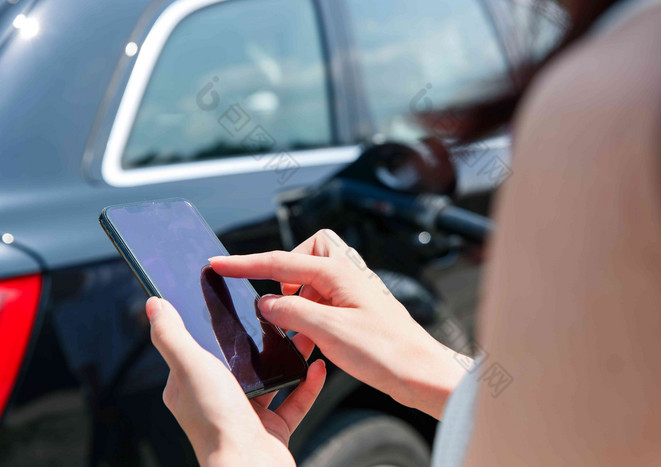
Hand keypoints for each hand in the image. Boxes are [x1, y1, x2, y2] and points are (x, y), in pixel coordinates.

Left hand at [145, 297, 325, 466]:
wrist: (250, 466)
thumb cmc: (216, 422)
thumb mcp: (190, 367)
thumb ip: (172, 335)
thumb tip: (153, 305)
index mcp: (191, 386)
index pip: (200, 346)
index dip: (216, 324)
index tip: (235, 302)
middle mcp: (217, 401)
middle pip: (242, 360)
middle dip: (262, 337)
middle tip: (279, 315)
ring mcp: (246, 414)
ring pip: (271, 377)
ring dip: (287, 356)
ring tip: (302, 335)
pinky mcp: (272, 428)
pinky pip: (294, 400)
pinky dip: (307, 383)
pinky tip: (315, 366)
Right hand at [209, 229, 467, 418]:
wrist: (419, 372)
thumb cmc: (386, 350)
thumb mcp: (328, 330)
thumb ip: (291, 311)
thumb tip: (265, 303)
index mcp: (337, 272)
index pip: (280, 262)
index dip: (245, 263)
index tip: (218, 263)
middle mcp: (345, 276)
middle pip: (303, 255)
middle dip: (284, 274)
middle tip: (279, 303)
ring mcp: (350, 293)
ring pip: (310, 282)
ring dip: (296, 302)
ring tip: (296, 330)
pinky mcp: (353, 312)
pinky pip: (321, 302)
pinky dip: (308, 316)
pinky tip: (309, 340)